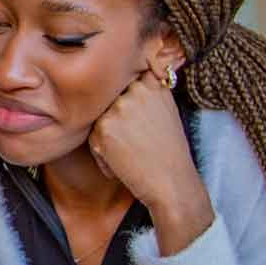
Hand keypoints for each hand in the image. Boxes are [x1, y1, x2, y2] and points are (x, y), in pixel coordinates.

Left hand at [87, 65, 212, 248]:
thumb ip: (145, 94)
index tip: (132, 122)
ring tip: (132, 154)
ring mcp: (120, 106)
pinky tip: (124, 164)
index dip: (122, 99)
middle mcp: (137, 89)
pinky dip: (103, 156)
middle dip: (113, 122)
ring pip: (98, 120)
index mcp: (153, 84)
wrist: (173, 184)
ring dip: (107, 139)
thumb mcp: (164, 112)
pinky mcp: (105, 126)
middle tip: (136, 144)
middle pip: (107, 102)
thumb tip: (116, 82)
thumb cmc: (168, 154)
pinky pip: (92, 139)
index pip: (124, 79)